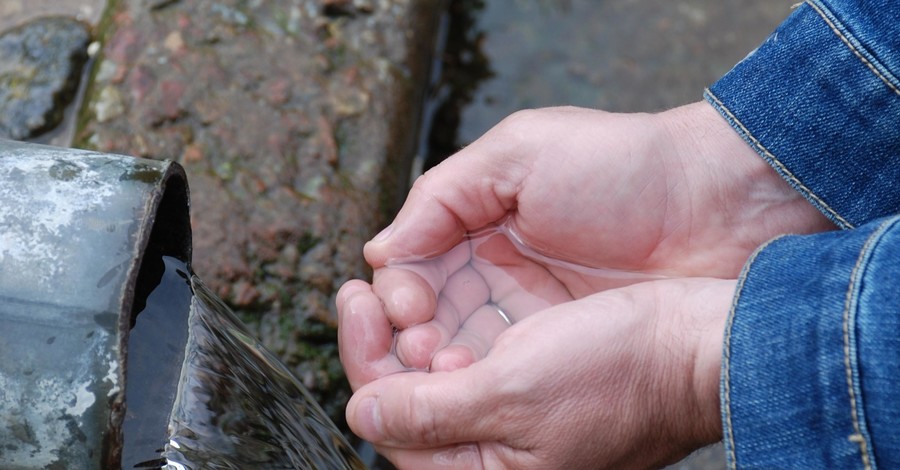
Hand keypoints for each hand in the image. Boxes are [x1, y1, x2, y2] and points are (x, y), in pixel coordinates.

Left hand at [340, 278, 734, 468]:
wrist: (696, 346)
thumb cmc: (621, 375)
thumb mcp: (513, 395)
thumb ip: (429, 413)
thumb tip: (363, 416)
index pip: (393, 424)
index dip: (364, 362)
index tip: (354, 303)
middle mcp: (495, 454)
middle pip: (407, 402)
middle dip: (383, 346)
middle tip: (363, 290)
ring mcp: (511, 418)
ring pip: (434, 378)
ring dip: (414, 334)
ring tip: (407, 291)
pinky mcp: (529, 385)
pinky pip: (469, 360)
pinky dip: (451, 330)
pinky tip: (447, 304)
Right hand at [354, 101, 830, 371]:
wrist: (722, 208)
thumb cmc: (625, 168)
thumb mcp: (521, 153)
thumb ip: (442, 196)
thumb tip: (381, 251)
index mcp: (482, 220)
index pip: (414, 266)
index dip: (399, 290)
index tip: (404, 305)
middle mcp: (501, 270)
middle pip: (428, 315)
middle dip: (408, 334)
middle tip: (416, 345)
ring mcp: (533, 314)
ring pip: (459, 349)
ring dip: (436, 364)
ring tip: (443, 367)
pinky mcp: (565, 349)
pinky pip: (506, 373)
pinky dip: (481, 381)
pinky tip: (476, 381)